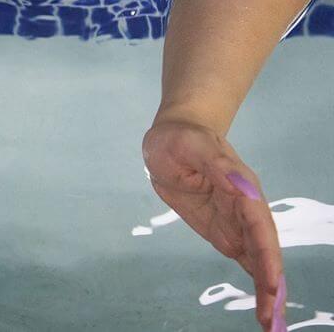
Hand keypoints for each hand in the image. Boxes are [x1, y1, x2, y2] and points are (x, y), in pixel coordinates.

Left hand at [143, 120, 285, 331]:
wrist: (176, 136)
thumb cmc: (183, 138)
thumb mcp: (192, 146)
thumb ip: (215, 165)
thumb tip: (244, 187)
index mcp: (242, 188)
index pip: (259, 226)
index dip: (267, 256)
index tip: (272, 285)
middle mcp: (246, 209)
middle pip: (264, 251)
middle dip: (271, 286)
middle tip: (272, 323)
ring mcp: (237, 222)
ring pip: (257, 260)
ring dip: (266, 292)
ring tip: (271, 324)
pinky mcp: (225, 230)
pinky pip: (244, 258)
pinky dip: (255, 282)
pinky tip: (264, 307)